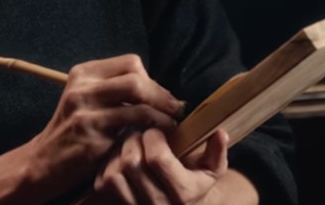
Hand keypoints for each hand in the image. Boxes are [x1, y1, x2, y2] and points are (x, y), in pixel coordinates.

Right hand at [25, 54, 185, 197]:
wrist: (43, 161)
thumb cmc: (74, 131)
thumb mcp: (88, 100)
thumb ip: (115, 89)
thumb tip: (159, 90)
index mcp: (84, 73)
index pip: (130, 63)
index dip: (152, 79)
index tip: (161, 96)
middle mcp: (82, 87)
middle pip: (136, 78)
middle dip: (161, 94)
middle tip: (175, 108)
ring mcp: (85, 112)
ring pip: (137, 102)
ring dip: (162, 113)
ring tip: (171, 123)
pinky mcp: (91, 136)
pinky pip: (131, 128)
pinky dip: (151, 130)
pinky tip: (156, 136)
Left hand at [93, 128, 229, 203]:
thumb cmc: (196, 184)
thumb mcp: (212, 170)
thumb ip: (217, 151)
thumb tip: (220, 133)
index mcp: (183, 193)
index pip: (156, 158)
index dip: (153, 136)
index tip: (157, 131)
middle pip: (132, 163)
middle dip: (134, 140)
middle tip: (141, 135)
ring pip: (115, 173)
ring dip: (119, 152)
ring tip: (131, 146)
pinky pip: (104, 183)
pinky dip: (109, 165)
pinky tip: (121, 159)